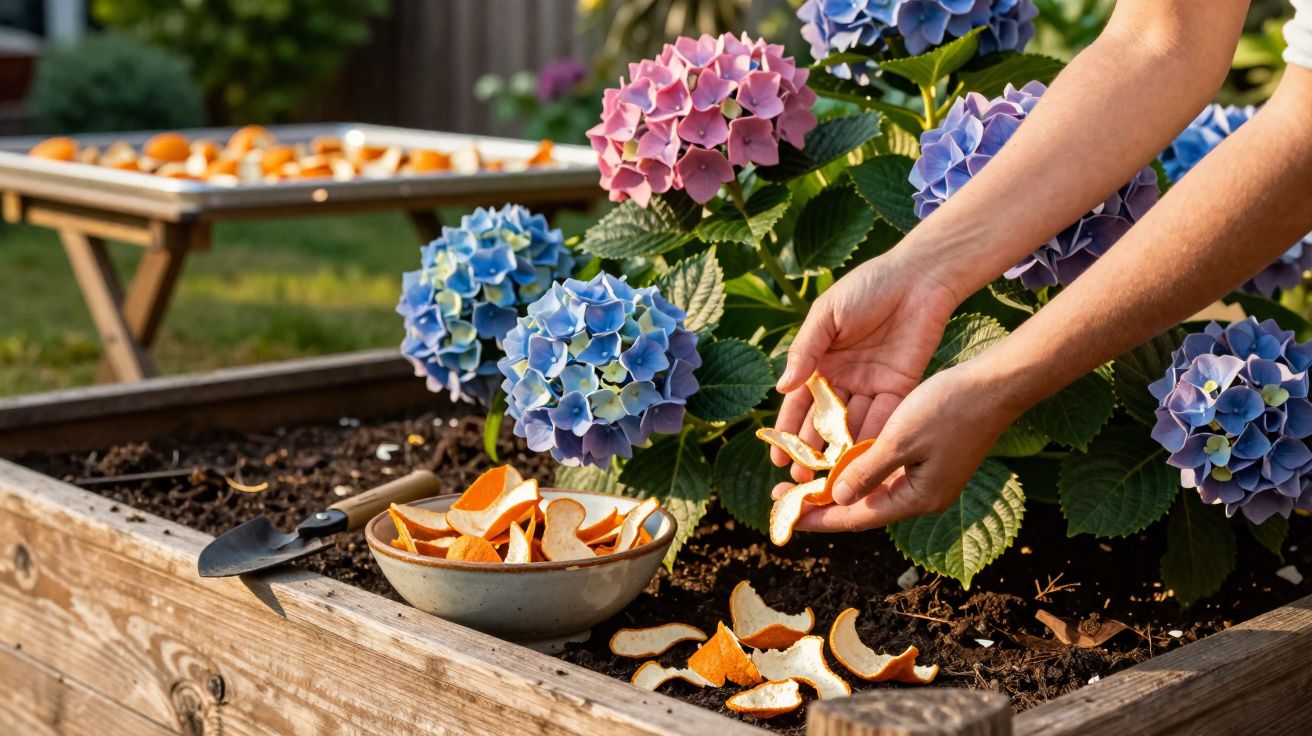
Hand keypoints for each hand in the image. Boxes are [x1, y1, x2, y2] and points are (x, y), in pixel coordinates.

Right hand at [771, 252, 959, 480]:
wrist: (919, 277)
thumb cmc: (867, 286)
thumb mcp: (827, 314)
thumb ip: (805, 350)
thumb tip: (781, 387)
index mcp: (821, 360)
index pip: (799, 402)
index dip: (787, 430)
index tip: (776, 457)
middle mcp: (844, 378)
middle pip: (823, 422)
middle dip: (811, 451)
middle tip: (801, 480)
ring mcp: (871, 385)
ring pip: (851, 426)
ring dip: (840, 452)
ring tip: (828, 479)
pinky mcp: (899, 388)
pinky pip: (883, 418)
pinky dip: (872, 438)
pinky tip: (861, 460)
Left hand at [772, 362, 1017, 531]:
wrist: (995, 384)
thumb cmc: (949, 408)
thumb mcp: (899, 439)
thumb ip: (865, 471)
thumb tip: (835, 498)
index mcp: (917, 498)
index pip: (857, 517)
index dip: (819, 517)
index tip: (785, 518)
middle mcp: (922, 495)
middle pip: (862, 507)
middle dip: (823, 503)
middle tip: (781, 497)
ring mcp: (928, 477)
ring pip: (872, 488)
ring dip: (838, 484)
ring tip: (802, 481)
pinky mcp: (929, 458)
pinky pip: (886, 470)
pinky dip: (858, 467)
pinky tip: (836, 459)